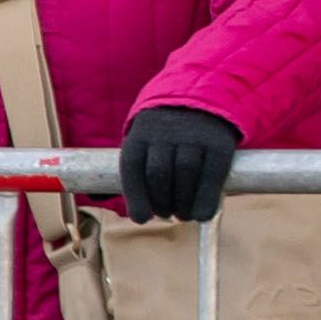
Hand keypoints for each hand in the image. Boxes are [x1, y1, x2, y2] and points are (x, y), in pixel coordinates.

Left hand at [107, 105, 240, 225]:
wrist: (201, 100)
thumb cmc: (164, 135)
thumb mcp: (143, 142)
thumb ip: (131, 170)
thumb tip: (102, 199)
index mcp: (140, 136)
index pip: (133, 169)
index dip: (136, 198)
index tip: (142, 219)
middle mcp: (165, 134)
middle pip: (159, 174)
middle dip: (161, 202)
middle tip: (167, 214)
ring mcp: (194, 136)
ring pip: (185, 175)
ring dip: (183, 204)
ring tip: (183, 214)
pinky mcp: (219, 143)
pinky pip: (212, 175)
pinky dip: (206, 199)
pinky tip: (201, 213)